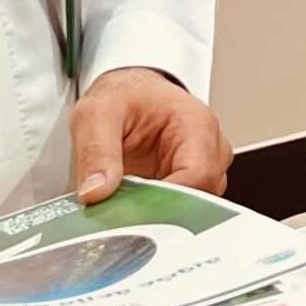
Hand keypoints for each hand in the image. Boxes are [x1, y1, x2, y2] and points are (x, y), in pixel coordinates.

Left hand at [70, 67, 231, 203]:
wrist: (127, 93)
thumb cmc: (123, 95)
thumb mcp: (96, 114)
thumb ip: (96, 152)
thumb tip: (97, 191)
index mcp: (197, 124)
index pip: (198, 177)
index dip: (166, 200)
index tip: (132, 210)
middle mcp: (209, 148)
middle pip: (201, 198)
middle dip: (161, 209)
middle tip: (123, 207)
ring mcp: (203, 168)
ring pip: (192, 209)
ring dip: (158, 212)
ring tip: (126, 200)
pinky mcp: (190, 184)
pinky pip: (180, 209)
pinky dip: (156, 212)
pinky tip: (134, 203)